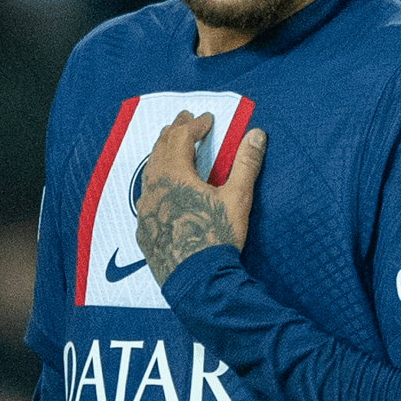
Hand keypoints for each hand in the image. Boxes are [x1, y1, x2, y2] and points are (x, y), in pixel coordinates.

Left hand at [135, 111, 265, 285]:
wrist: (197, 281)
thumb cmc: (217, 237)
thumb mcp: (237, 198)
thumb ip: (246, 164)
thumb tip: (256, 134)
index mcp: (174, 174)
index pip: (181, 137)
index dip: (195, 125)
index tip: (207, 118)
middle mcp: (153, 186)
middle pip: (159, 149)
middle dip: (173, 131)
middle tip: (184, 119)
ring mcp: (145, 208)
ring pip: (149, 171)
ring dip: (161, 153)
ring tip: (170, 145)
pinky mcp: (144, 227)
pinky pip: (146, 195)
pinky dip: (156, 181)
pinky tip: (162, 187)